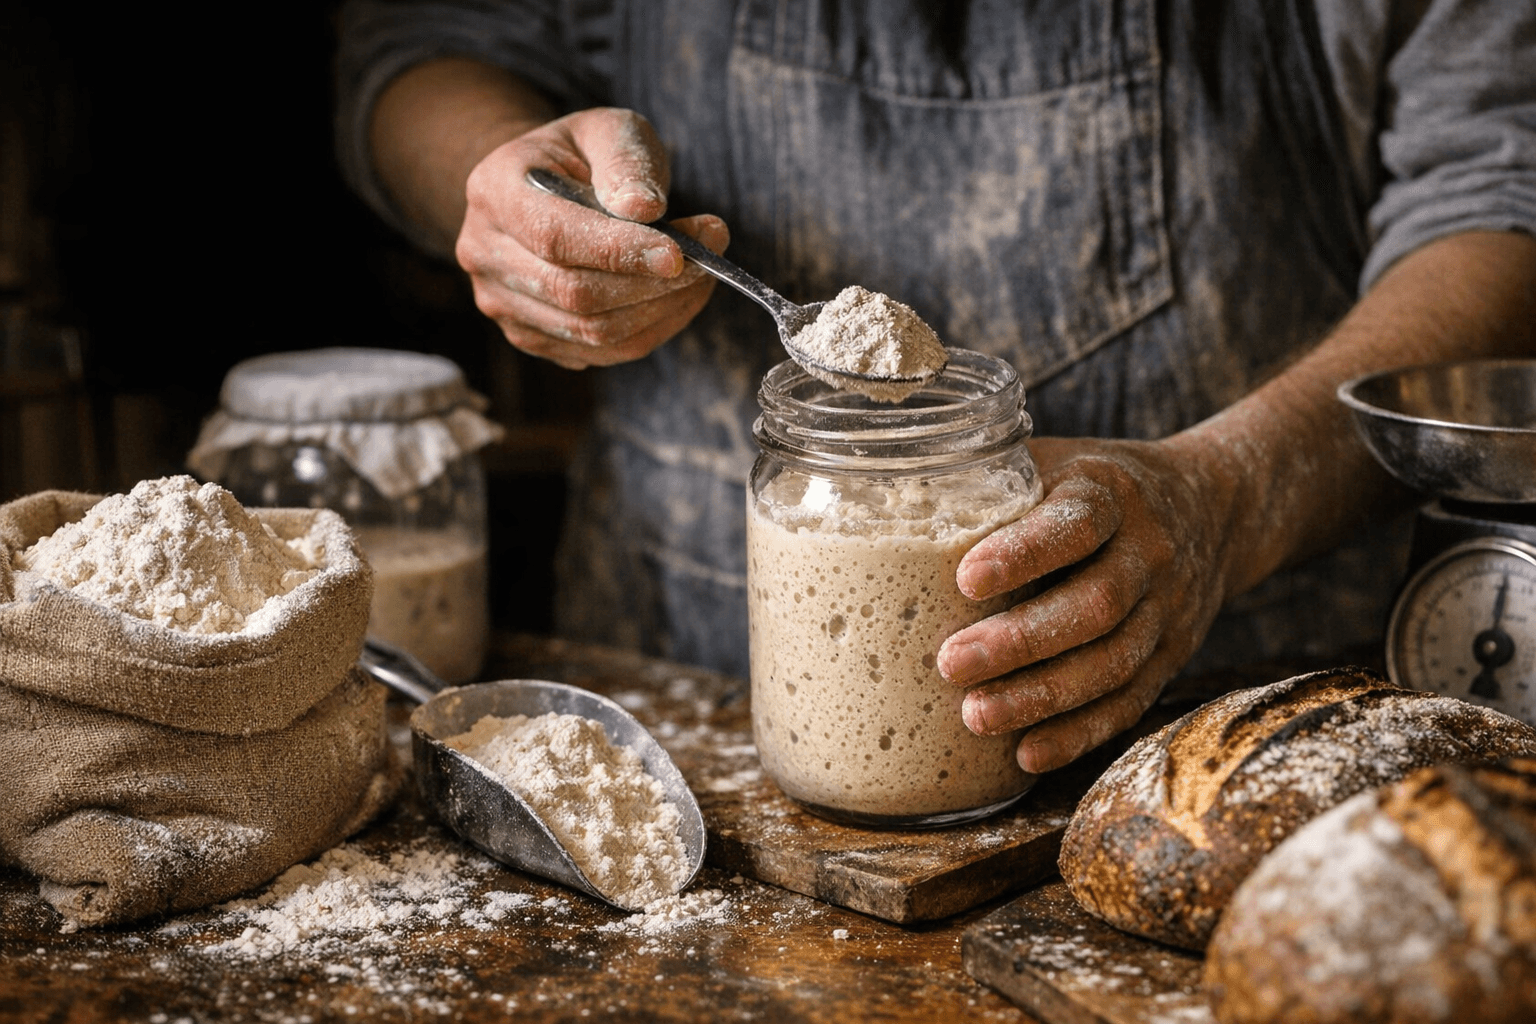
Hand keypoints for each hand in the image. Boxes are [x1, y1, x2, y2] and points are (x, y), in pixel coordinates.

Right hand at [454, 107, 729, 368]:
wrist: (545, 189)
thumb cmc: (583, 156)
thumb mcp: (610, 132)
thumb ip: (626, 162)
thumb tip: (644, 209)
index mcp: (494, 190)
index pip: (555, 236)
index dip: (620, 252)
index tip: (680, 254)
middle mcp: (483, 252)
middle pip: (574, 293)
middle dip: (652, 284)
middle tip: (708, 259)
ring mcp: (500, 302)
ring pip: (592, 332)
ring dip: (660, 311)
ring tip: (701, 276)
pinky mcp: (529, 336)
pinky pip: (600, 353)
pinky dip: (651, 330)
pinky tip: (677, 299)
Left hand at [935, 436, 1237, 772]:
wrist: (1209, 510)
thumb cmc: (1090, 487)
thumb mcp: (1050, 461)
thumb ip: (987, 479)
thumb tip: (884, 490)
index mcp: (1111, 492)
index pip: (1078, 522)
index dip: (1025, 553)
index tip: (966, 578)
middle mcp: (1148, 553)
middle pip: (1096, 605)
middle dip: (1021, 641)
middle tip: (950, 663)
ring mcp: (1166, 611)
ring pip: (1113, 664)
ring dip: (1043, 698)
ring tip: (976, 716)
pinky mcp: (1169, 659)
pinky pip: (1128, 705)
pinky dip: (1078, 734)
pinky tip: (1027, 753)